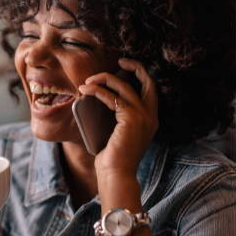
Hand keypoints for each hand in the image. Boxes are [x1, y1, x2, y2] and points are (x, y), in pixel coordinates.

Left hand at [78, 58, 158, 179]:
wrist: (116, 174)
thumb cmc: (112, 158)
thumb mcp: (117, 133)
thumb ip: (116, 117)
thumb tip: (97, 100)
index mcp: (150, 120)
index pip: (151, 91)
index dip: (141, 75)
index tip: (124, 67)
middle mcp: (151, 117)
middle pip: (148, 81)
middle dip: (134, 66)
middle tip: (119, 61)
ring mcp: (143, 117)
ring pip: (125, 86)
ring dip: (104, 79)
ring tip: (88, 81)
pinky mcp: (131, 118)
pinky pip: (111, 97)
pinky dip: (96, 90)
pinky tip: (85, 90)